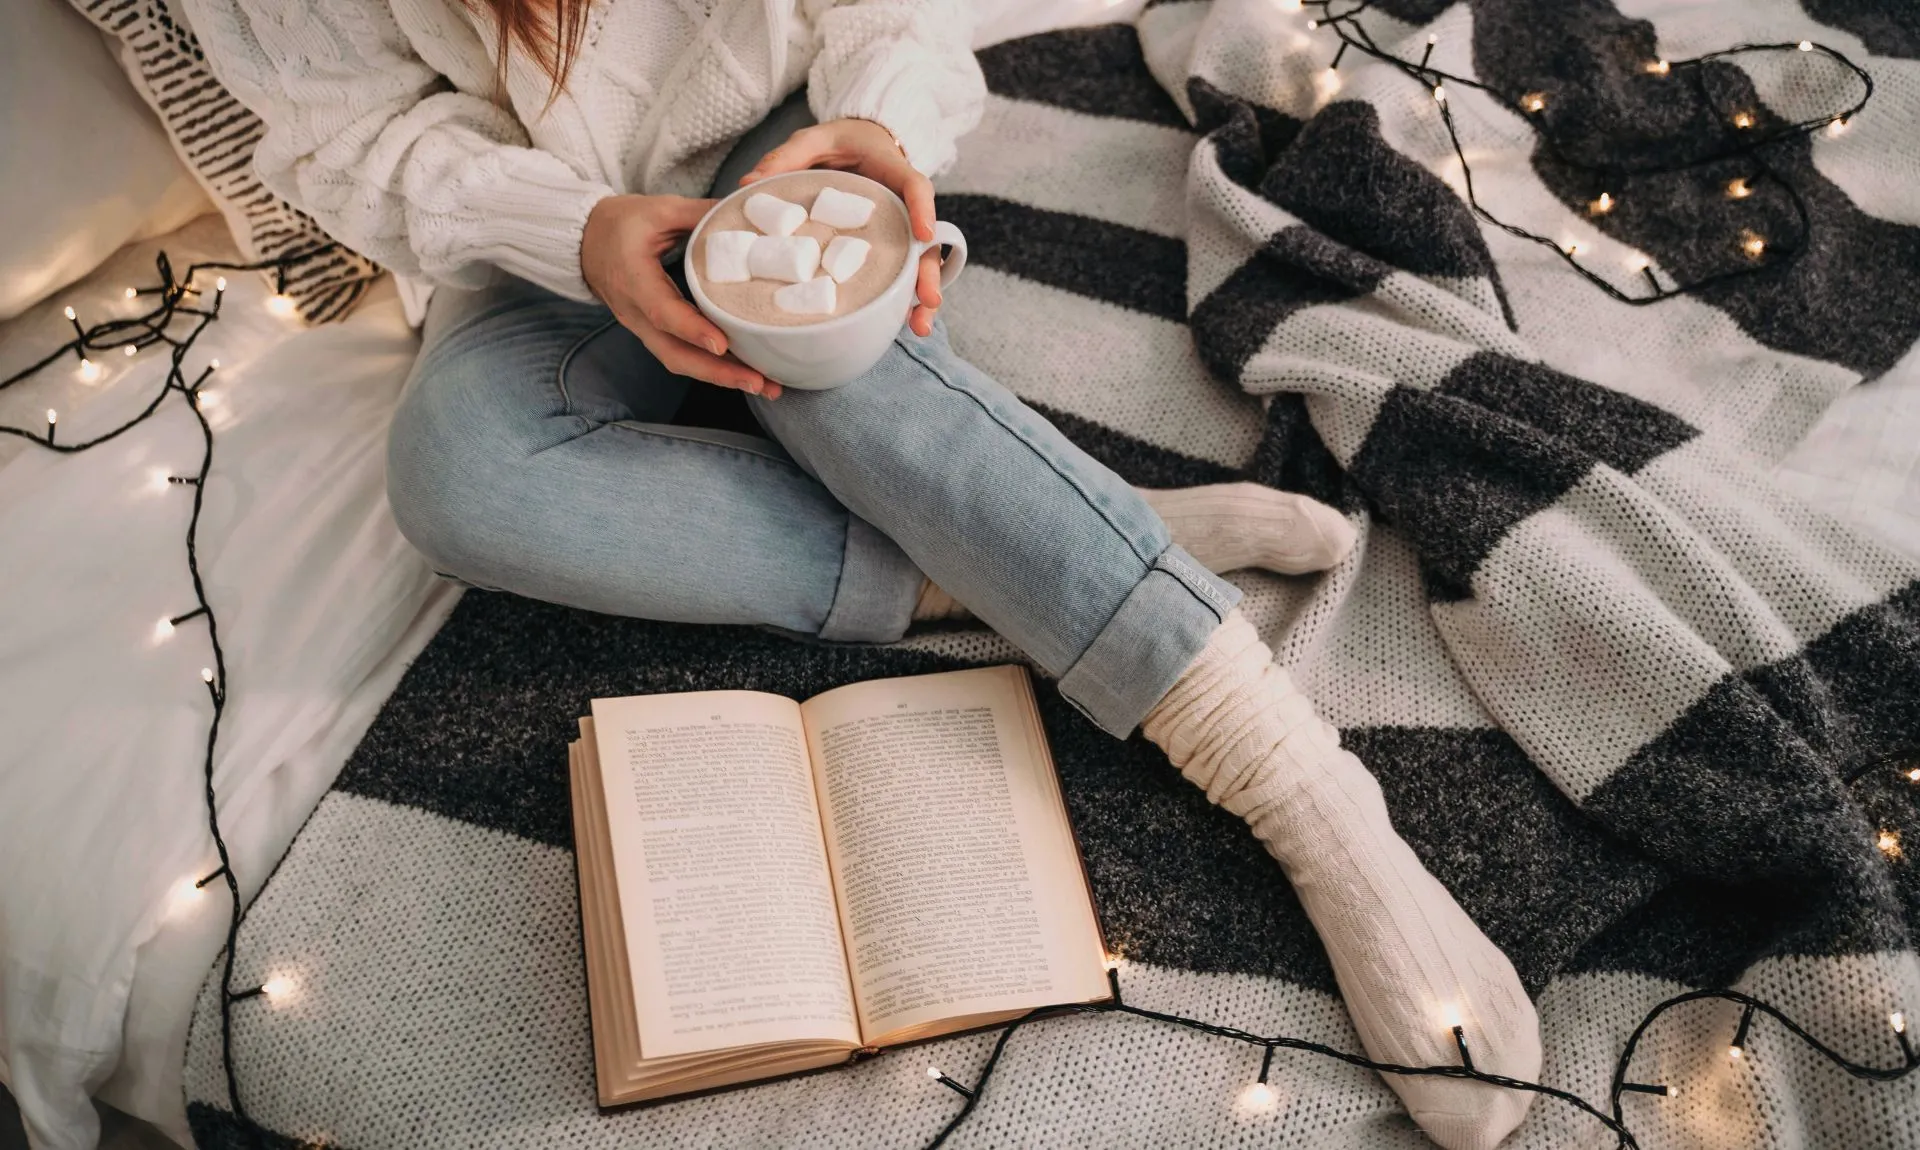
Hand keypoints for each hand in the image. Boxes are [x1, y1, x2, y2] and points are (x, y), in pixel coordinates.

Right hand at [581, 194, 780, 398]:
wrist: (585, 241)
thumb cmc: (620, 223)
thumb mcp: (659, 209)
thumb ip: (700, 213)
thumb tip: (745, 212)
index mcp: (633, 279)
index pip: (662, 312)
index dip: (692, 329)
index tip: (723, 344)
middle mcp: (635, 313)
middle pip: (674, 355)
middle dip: (718, 373)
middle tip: (760, 382)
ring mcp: (642, 327)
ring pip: (679, 361)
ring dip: (720, 377)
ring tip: (764, 385)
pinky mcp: (653, 332)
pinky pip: (681, 356)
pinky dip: (712, 368)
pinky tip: (745, 372)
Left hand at [741, 119, 943, 336]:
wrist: (860, 141)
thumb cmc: (840, 141)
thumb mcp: (812, 139)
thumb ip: (786, 157)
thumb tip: (747, 183)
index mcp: (890, 170)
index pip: (914, 187)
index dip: (922, 210)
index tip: (924, 235)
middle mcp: (902, 204)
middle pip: (925, 239)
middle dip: (927, 271)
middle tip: (928, 299)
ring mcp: (899, 228)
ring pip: (918, 262)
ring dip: (919, 296)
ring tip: (917, 327)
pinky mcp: (889, 244)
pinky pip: (899, 270)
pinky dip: (900, 297)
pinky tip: (898, 322)